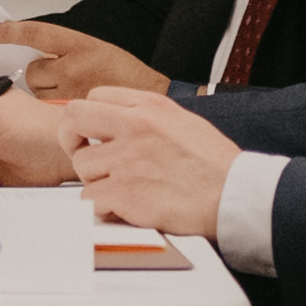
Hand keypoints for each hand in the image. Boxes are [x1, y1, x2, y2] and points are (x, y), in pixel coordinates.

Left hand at [0, 20, 169, 102]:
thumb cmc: (128, 76)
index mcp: (81, 45)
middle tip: (61, 77)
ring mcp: (71, 93)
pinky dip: (53, 109)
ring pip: (38, 93)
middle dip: (41, 74)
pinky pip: (48, 110)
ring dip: (46, 92)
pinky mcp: (71, 114)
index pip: (37, 33)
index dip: (12, 31)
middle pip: (34, 70)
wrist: (151, 98)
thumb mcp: (98, 50)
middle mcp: (74, 68)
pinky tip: (71, 108)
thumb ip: (69, 51)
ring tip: (71, 93)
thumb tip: (40, 53)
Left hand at [64, 92, 239, 237]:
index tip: (93, 133)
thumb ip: (150, 118)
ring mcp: (127, 159)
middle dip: (71, 139)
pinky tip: (124, 209)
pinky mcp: (124, 192)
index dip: (89, 118)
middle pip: (73, 118)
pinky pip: (91, 199)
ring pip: (81, 166)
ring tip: (119, 189)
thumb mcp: (184, 122)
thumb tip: (124, 121)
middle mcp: (135, 126)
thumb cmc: (216, 166)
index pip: (95, 96)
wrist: (234, 196)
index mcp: (150, 106)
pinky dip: (104, 208)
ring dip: (94, 181)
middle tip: (83, 154)